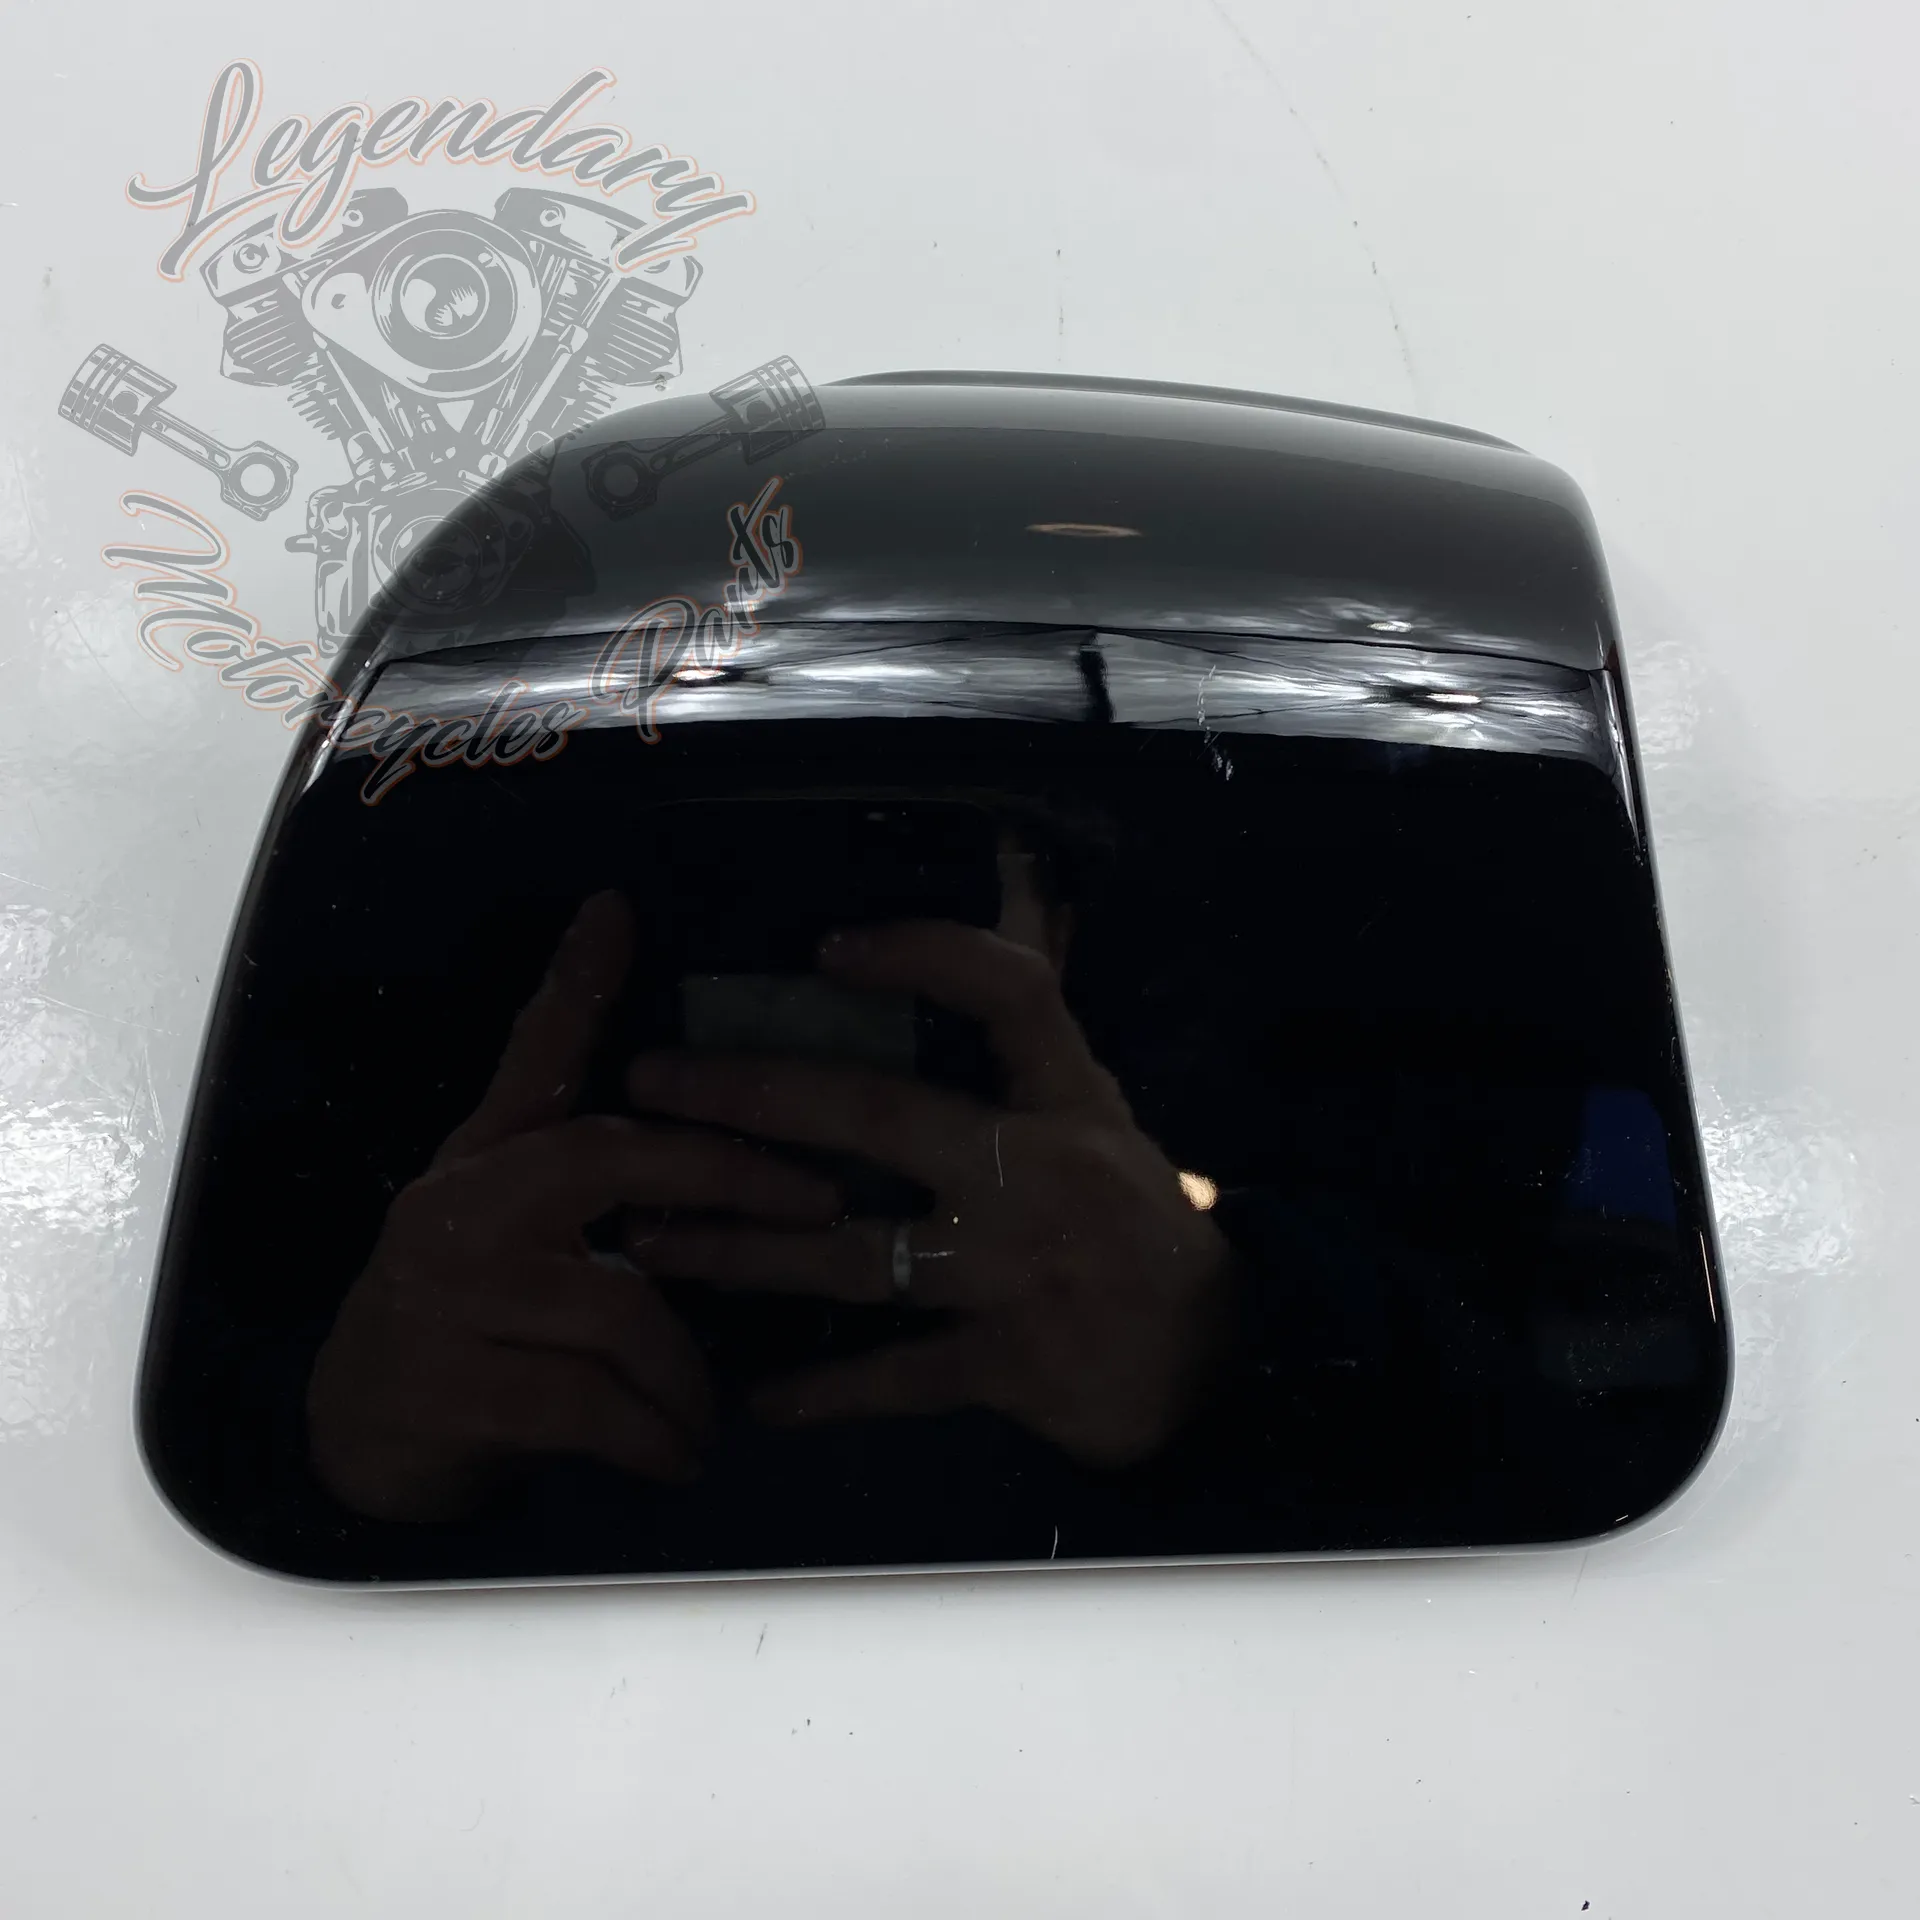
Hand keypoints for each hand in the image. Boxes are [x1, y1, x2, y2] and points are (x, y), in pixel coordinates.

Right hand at [306, 893, 839, 1520]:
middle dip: (731, 1177)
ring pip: (622, 1310)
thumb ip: (571, 1135)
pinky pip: (592, 1406)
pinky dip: (650, 1437)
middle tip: (821, 1206)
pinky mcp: (454, 1388)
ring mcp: (450, 1296)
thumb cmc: (468, 1310)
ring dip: (688, 1376)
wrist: (357, 1437)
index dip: (573, 987)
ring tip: (714, 1412)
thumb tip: (638, 1019)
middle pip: (609, 1163)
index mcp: (480, 1161)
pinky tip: (675, 1457)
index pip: (533, 1059)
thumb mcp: (510, 1214)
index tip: (616, 909)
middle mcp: (456, 1209)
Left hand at [624, 921, 1234, 1467]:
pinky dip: (825, 1391)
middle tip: (650, 1084)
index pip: (1005, 992)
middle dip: (753, 1097)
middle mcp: (1041, 1168)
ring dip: (744, 1249)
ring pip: (858, 1251)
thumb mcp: (1095, 1110)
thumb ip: (1030, 1021)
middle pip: (880, 1114)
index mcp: (1067, 1095)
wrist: (1217, 1354)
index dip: (921, 956)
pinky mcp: (1013, 1362)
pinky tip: (757, 1400)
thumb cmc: (1133, 1215)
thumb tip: (1013, 876)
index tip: (825, 949)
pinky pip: (898, 1376)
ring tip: (653, 1241)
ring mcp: (1022, 1268)